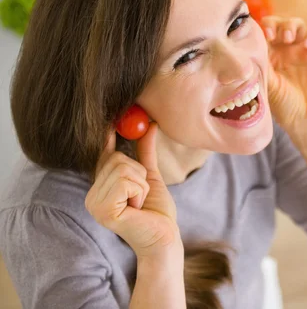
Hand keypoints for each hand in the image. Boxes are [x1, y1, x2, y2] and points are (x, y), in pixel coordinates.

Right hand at [85, 123, 180, 258]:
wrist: (165, 237)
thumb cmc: (157, 211)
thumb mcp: (151, 176)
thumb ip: (145, 152)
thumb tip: (149, 125)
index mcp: (101, 187)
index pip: (102, 156)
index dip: (107, 137)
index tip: (113, 118)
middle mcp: (92, 194)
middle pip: (116, 158)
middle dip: (139, 172)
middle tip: (142, 193)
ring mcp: (94, 203)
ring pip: (122, 167)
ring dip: (141, 183)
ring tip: (140, 202)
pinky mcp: (103, 209)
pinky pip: (126, 181)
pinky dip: (140, 191)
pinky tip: (137, 208)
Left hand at [262, 16, 306, 134]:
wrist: (305, 120)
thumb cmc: (282, 105)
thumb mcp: (265, 84)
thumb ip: (257, 66)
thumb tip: (241, 53)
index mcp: (269, 54)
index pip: (263, 31)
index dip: (259, 28)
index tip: (258, 37)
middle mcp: (285, 49)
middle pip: (280, 22)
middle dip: (275, 24)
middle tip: (271, 35)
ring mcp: (303, 49)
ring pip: (298, 24)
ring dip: (292, 25)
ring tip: (288, 38)